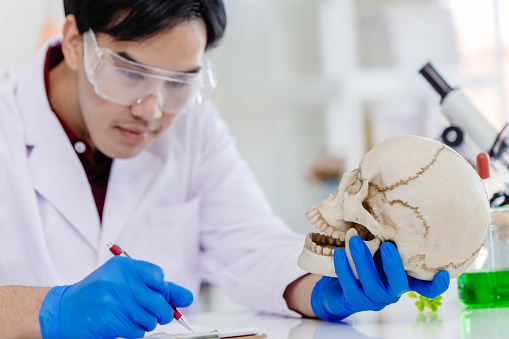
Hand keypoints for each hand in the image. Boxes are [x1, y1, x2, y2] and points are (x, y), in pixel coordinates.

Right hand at [39, 256, 192, 338]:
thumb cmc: (101, 292)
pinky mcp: (106, 320)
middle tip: (157, 315)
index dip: (163, 290)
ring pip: (148, 320)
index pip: (158, 276)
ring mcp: (110, 300)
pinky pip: (135, 332)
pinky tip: (122, 325)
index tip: (159, 295)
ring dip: (145, 323)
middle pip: (158, 302)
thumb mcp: (126, 280)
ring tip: (132, 317)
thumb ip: (158, 287)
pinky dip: (133, 332)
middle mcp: (117, 280)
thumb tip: (187, 298)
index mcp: (123, 266)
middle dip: (162, 313)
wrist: (66, 309)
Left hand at [311, 236, 449, 321]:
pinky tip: (338, 253)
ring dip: (363, 260)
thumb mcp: (375, 247)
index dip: (436, 284)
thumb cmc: (361, 259)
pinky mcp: (355, 302)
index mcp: (402, 277)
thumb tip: (384, 204)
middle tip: (387, 245)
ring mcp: (375, 299)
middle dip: (393, 264)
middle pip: (399, 284)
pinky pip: (351, 286)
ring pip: (372, 284)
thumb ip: (383, 237)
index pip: (425, 286)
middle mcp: (392, 291)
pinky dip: (344, 268)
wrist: (335, 284)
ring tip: (354, 241)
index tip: (444, 273)